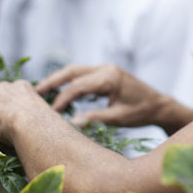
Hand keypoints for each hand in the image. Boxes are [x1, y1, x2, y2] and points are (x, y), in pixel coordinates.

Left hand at [0, 80, 49, 144]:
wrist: (32, 125)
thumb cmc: (44, 126)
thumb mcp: (41, 115)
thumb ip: (33, 114)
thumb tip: (36, 127)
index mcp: (22, 86)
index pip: (8, 96)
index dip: (7, 110)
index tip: (12, 122)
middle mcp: (4, 87)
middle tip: (2, 130)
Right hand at [35, 64, 169, 128]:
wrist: (159, 105)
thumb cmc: (141, 112)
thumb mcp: (119, 118)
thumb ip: (95, 118)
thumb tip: (71, 124)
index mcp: (109, 77)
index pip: (78, 86)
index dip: (62, 99)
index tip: (50, 113)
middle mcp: (106, 68)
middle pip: (72, 71)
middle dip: (53, 81)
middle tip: (34, 92)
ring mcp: (106, 69)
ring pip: (76, 71)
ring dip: (59, 80)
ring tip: (41, 92)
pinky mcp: (106, 73)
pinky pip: (83, 75)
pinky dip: (70, 82)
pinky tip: (59, 92)